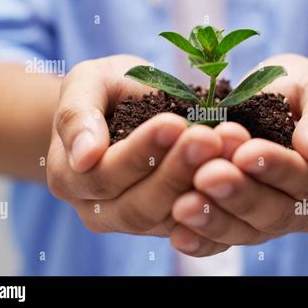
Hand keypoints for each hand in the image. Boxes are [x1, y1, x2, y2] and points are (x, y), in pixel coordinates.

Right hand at [47, 55, 222, 235]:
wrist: (127, 107)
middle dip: (176, 172)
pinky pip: (192, 223)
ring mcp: (135, 220)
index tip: (173, 123)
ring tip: (227, 150)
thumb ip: (77, 115)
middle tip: (209, 139)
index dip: (139, 153)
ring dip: (200, 186)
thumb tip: (84, 156)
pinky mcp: (167, 223)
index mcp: (71, 178)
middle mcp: (99, 210)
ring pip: (168, 217)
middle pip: (137, 206)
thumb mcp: (87, 84)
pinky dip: (215, 200)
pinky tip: (236, 170)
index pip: (103, 175)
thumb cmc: (106, 91)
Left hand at [169, 54, 307, 255]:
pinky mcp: (244, 227)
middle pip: (275, 211)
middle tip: (207, 177)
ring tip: (184, 206)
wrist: (281, 108)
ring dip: (215, 220)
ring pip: (248, 231)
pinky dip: (202, 241)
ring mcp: (275, 222)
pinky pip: (224, 241)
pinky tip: (179, 235)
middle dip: (239, 194)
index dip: (275, 167)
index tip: (244, 153)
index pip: (306, 177)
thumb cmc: (301, 93)